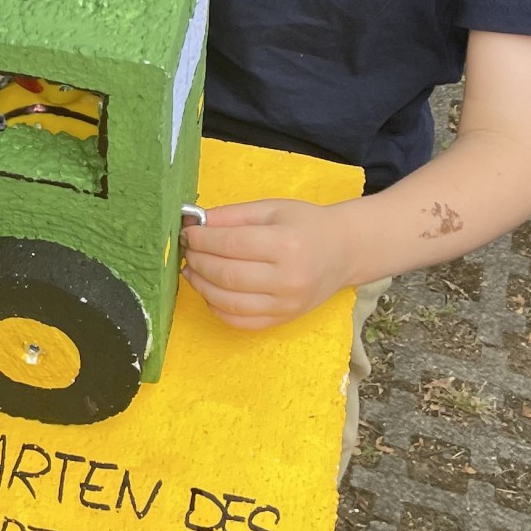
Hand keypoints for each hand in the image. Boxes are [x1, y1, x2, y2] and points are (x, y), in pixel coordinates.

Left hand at [181, 198, 355, 329]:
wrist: (344, 251)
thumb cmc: (306, 224)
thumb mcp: (272, 209)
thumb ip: (232, 215)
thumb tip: (195, 222)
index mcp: (286, 245)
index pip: (230, 245)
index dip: (201, 240)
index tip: (186, 233)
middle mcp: (287, 279)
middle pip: (226, 275)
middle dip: (197, 261)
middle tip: (187, 250)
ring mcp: (286, 305)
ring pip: (229, 302)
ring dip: (201, 286)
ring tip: (192, 270)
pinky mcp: (283, 320)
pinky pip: (241, 321)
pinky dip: (217, 308)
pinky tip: (210, 291)